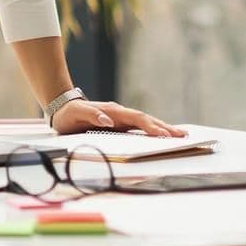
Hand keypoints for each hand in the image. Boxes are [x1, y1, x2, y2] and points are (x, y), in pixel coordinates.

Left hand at [52, 98, 183, 137]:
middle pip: (147, 120)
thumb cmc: (69, 114)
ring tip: (180, 136)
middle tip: (182, 136)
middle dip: (165, 128)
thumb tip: (108, 121)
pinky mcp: (120, 125)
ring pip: (146, 123)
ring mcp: (121, 119)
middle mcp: (120, 114)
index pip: (137, 119)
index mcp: (113, 112)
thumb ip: (91, 115)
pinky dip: (153, 131)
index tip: (164, 135)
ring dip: (163, 129)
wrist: (62, 108)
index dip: (151, 127)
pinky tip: (162, 136)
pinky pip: (139, 128)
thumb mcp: (76, 114)